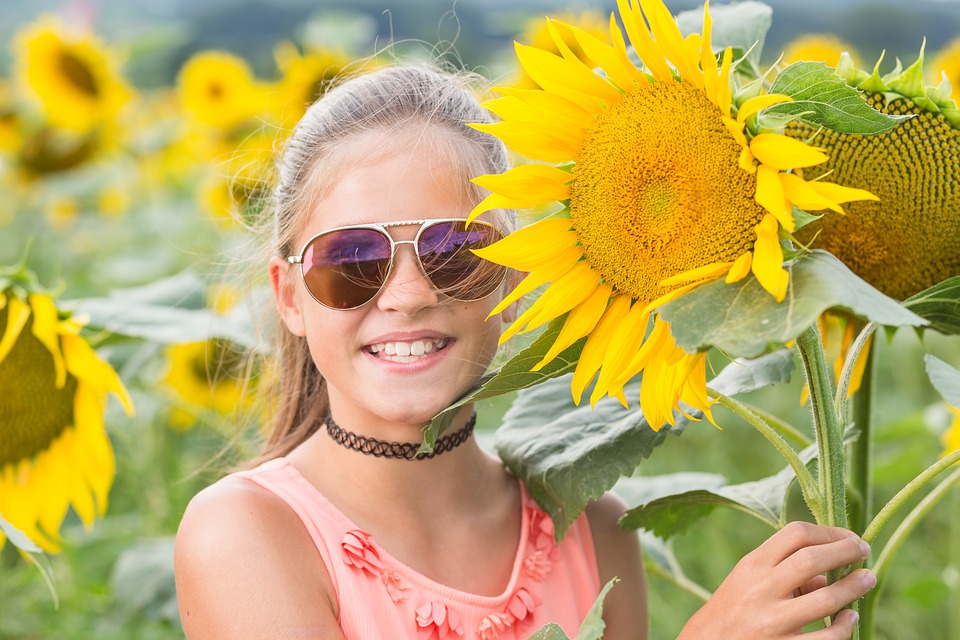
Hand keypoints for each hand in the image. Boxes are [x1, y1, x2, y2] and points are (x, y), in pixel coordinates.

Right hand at [678, 521, 876, 639]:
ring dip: (854, 587)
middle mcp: (760, 590)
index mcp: (752, 565)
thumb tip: (832, 569)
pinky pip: (825, 639)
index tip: (849, 536)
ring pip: (825, 600)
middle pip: (812, 559)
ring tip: (868, 579)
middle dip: (846, 551)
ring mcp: (771, 622)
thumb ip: (785, 570)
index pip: (795, 534)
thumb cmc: (734, 609)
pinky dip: (844, 626)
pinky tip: (849, 618)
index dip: (829, 532)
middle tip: (864, 550)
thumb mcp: (749, 581)